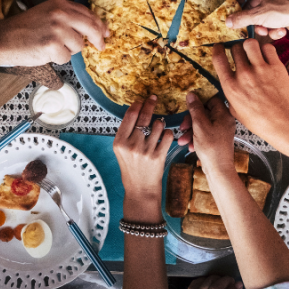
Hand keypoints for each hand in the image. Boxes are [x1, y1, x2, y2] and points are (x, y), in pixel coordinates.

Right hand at [0, 0, 108, 64]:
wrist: (1, 38)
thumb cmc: (23, 29)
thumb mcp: (47, 14)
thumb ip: (68, 17)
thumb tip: (93, 28)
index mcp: (60, 4)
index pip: (88, 13)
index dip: (99, 24)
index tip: (105, 32)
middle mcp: (61, 14)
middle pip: (92, 27)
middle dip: (98, 39)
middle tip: (100, 46)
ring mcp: (57, 29)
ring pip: (79, 45)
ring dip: (68, 50)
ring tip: (50, 46)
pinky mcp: (53, 45)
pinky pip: (66, 57)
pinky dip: (57, 59)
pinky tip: (44, 52)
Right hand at [114, 96, 173, 210]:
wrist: (140, 189)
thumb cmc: (131, 168)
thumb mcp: (121, 150)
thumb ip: (126, 133)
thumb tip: (135, 111)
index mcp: (119, 142)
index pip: (130, 116)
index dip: (137, 104)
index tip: (142, 100)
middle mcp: (131, 145)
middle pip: (144, 117)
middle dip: (150, 104)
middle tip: (154, 98)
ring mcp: (145, 151)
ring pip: (158, 125)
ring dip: (160, 123)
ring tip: (158, 129)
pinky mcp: (158, 156)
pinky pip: (167, 136)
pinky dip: (168, 133)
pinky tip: (164, 136)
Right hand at [176, 94, 235, 174]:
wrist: (218, 169)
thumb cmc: (211, 148)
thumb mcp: (199, 125)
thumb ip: (195, 109)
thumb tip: (191, 94)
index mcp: (223, 114)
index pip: (211, 99)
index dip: (199, 101)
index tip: (188, 105)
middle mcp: (224, 120)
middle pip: (204, 112)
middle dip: (191, 120)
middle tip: (182, 127)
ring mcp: (221, 130)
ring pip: (202, 124)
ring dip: (190, 131)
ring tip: (182, 140)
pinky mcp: (217, 139)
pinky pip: (204, 133)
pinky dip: (195, 138)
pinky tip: (189, 146)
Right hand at [212, 41, 288, 137]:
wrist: (279, 121)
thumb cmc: (257, 119)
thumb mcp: (234, 109)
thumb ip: (229, 93)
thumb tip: (228, 82)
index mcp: (231, 86)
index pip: (218, 59)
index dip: (217, 49)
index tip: (219, 47)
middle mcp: (243, 75)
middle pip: (235, 48)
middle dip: (237, 49)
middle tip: (242, 54)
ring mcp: (260, 69)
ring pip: (250, 43)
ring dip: (250, 46)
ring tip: (253, 52)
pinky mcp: (276, 67)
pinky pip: (268, 47)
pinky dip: (266, 50)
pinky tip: (266, 56)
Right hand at [227, 0, 288, 38]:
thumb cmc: (284, 9)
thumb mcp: (258, 15)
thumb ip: (241, 19)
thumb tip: (228, 21)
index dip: (235, 0)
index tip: (231, 12)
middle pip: (251, 7)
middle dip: (251, 20)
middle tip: (247, 28)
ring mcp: (276, 3)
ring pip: (261, 17)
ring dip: (263, 27)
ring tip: (267, 31)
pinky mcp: (283, 13)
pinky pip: (272, 22)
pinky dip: (275, 28)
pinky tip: (280, 30)